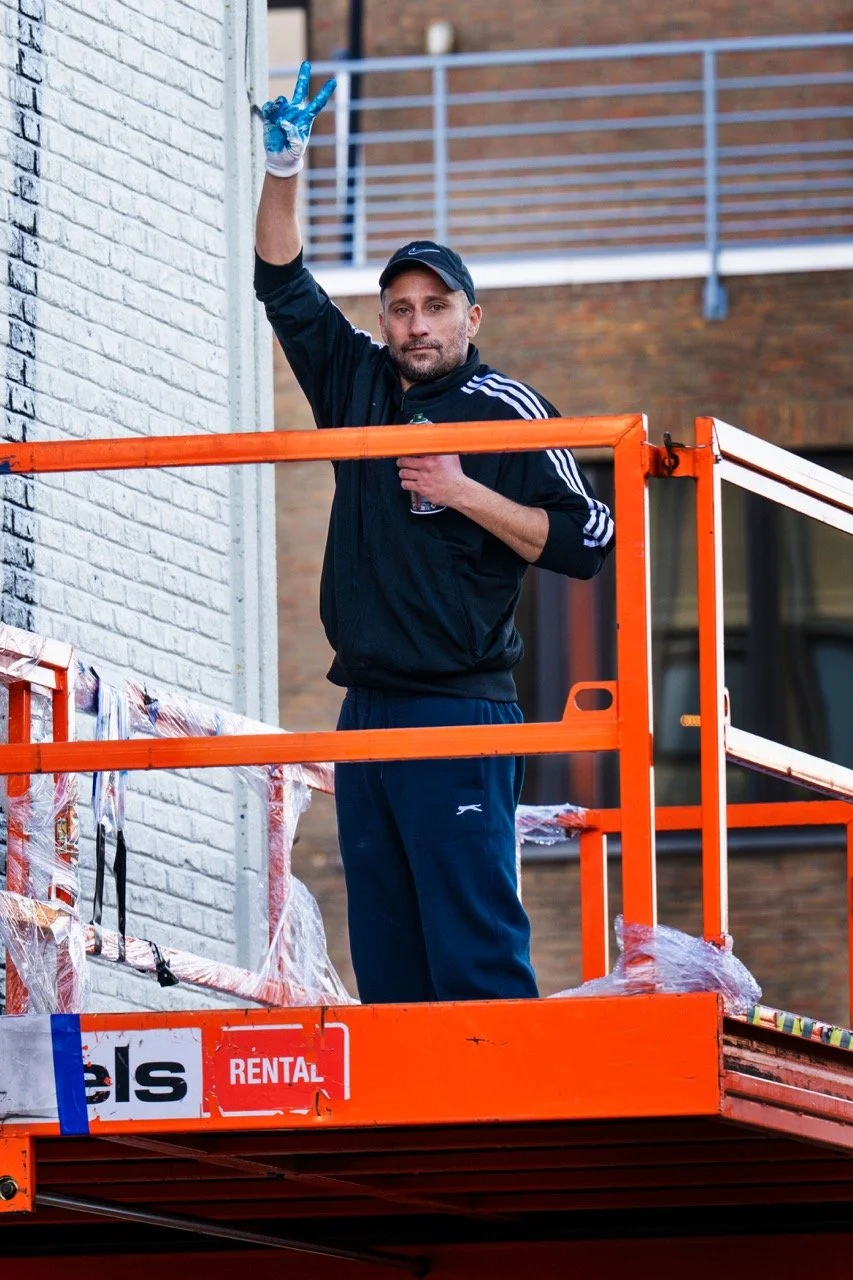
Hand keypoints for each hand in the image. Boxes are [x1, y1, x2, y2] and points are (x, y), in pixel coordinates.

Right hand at [261, 61, 335, 177]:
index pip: (316, 104)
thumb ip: (294, 136)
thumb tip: (285, 122)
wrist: (279, 158)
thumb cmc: (291, 154)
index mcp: (305, 119)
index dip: (324, 93)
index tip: (333, 81)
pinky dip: (269, 110)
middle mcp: (295, 112)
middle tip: (306, 64)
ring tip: (278, 122)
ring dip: (279, 109)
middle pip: (300, 91)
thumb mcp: (296, 148)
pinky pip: (269, 106)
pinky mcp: (271, 115)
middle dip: (303, 77)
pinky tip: (270, 118)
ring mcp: (283, 111)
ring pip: (281, 101)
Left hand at [396, 453, 469, 508]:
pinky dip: (405, 483)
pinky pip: (406, 485)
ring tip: (404, 472)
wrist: (458, 491)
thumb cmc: (455, 475)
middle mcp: (427, 466)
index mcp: (433, 456)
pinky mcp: (421, 488)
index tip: (404, 450)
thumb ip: (443, 448)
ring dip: (402, 472)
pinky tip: (407, 482)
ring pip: (404, 473)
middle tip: (401, 462)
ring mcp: (423, 478)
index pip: (414, 449)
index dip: (407, 449)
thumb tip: (439, 439)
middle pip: (404, 461)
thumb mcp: (451, 456)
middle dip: (401, 461)